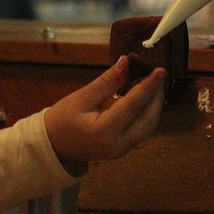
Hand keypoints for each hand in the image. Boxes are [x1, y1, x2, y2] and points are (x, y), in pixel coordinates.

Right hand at [44, 55, 166, 171]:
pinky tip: (143, 97)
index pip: (133, 106)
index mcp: (104, 132)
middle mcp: (118, 145)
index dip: (148, 86)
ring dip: (154, 105)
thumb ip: (107, 81)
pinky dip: (146, 112)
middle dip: (156, 96)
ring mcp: (123, 150)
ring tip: (152, 84)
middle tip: (157, 75)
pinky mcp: (124, 149)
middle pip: (148, 120)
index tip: (159, 71)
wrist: (54, 146)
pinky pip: (142, 129)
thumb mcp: (82, 97)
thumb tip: (126, 62)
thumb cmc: (62, 121)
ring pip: (149, 126)